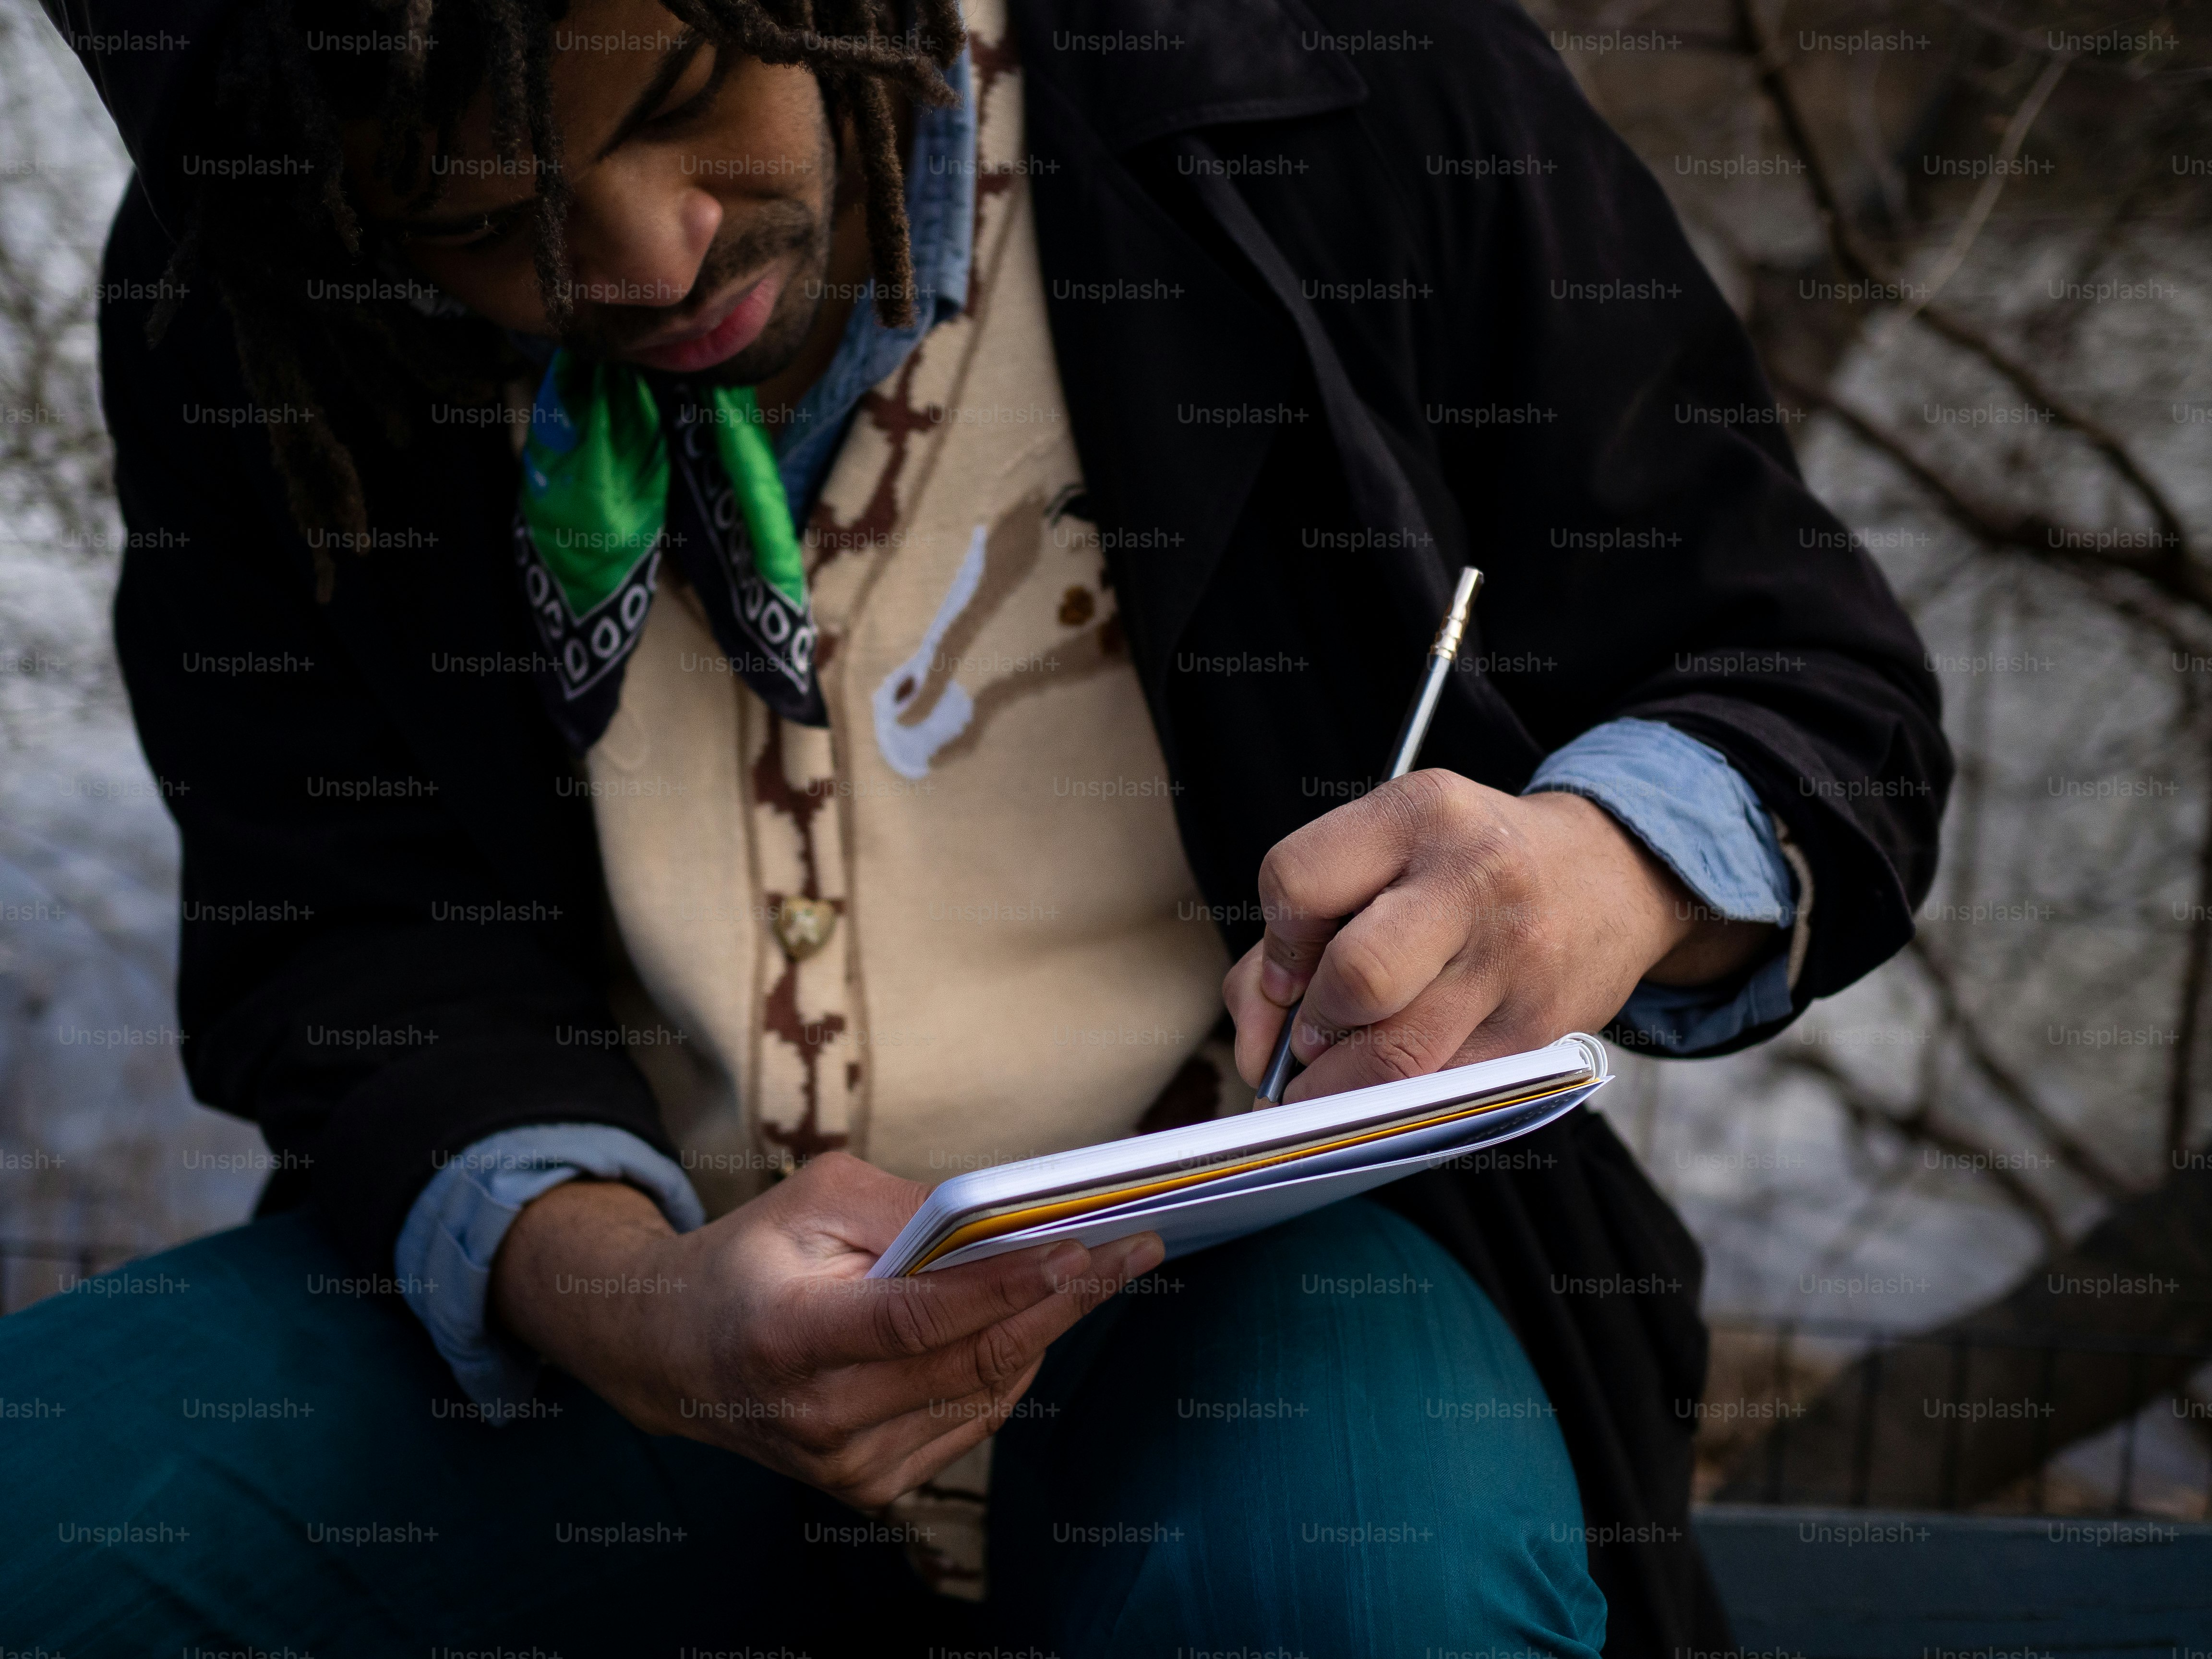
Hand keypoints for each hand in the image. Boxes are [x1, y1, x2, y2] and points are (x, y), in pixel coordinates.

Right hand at [490, 1153, 1160, 1508]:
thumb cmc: (753, 1257)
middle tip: (1131, 1251)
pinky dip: (1011, 1370)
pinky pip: (971, 1424)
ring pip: (985, 1395)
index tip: (1078, 1246)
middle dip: (1062, 1300)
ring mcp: (846, 1467)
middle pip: (970, 1360)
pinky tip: (1033, 1322)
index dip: (1005, 1284)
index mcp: (788, 1337)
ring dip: (1048, 1332)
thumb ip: (909, 1209)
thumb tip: (1005, 1218)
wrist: (679, 1354)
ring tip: (1097, 1274)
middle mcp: (818, 1418)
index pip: (919, 1318)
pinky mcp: (870, 1488)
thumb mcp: (815, 1199)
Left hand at [1224, 772, 1780, 1102]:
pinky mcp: (1536, 1031)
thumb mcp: (1386, 850)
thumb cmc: (1463, 868)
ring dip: (1338, 1086)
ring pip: (1396, 1057)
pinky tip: (1387, 1081)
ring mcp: (1514, 960)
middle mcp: (1472, 879)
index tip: (1284, 973)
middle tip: (1308, 1038)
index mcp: (1418, 814)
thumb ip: (1296, 928)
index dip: (1273, 945)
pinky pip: (1437, 1090)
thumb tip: (1255, 1048)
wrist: (1611, 877)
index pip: (1296, 883)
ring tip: (1331, 1075)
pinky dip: (1392, 1101)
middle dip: (1310, 1027)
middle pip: (1356, 979)